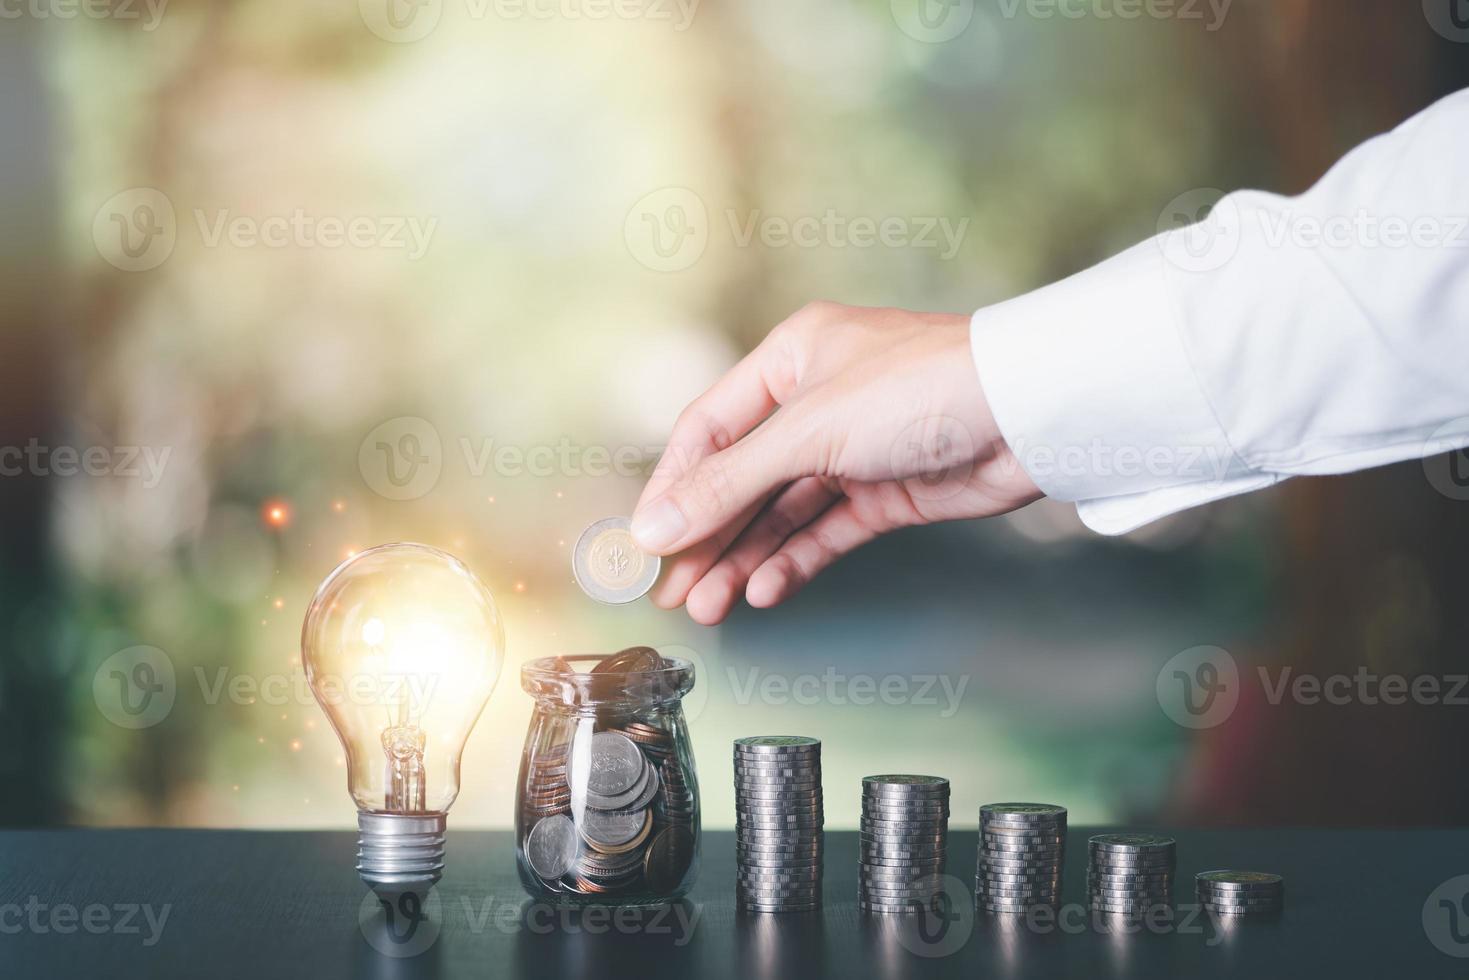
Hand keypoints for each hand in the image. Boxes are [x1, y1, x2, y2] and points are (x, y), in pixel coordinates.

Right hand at [630, 301, 1043, 623]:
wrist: (1028, 413)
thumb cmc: (922, 388)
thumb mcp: (808, 432)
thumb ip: (728, 485)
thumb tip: (655, 529)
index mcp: (790, 358)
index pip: (709, 430)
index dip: (674, 488)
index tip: (646, 543)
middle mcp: (817, 401)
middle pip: (742, 477)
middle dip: (707, 536)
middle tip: (674, 590)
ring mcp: (853, 449)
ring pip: (781, 512)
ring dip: (744, 558)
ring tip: (709, 606)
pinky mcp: (887, 492)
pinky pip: (824, 532)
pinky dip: (794, 561)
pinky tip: (764, 590)